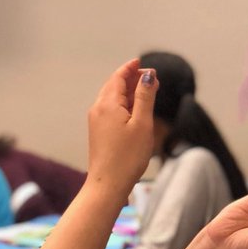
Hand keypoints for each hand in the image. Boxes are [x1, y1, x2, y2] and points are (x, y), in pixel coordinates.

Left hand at [86, 60, 157, 195]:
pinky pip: (111, 111)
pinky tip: (135, 111)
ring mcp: (97, 121)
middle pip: (114, 85)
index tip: (143, 64)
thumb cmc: (127, 157)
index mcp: (108, 103)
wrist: (108, 184)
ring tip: (146, 92)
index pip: (119, 77)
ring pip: (113, 98)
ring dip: (129, 93)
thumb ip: (145, 97)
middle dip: (132, 79)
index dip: (132, 68)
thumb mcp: (142, 124)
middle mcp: (98, 109)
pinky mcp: (99, 133)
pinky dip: (124, 105)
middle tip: (151, 78)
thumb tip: (148, 76)